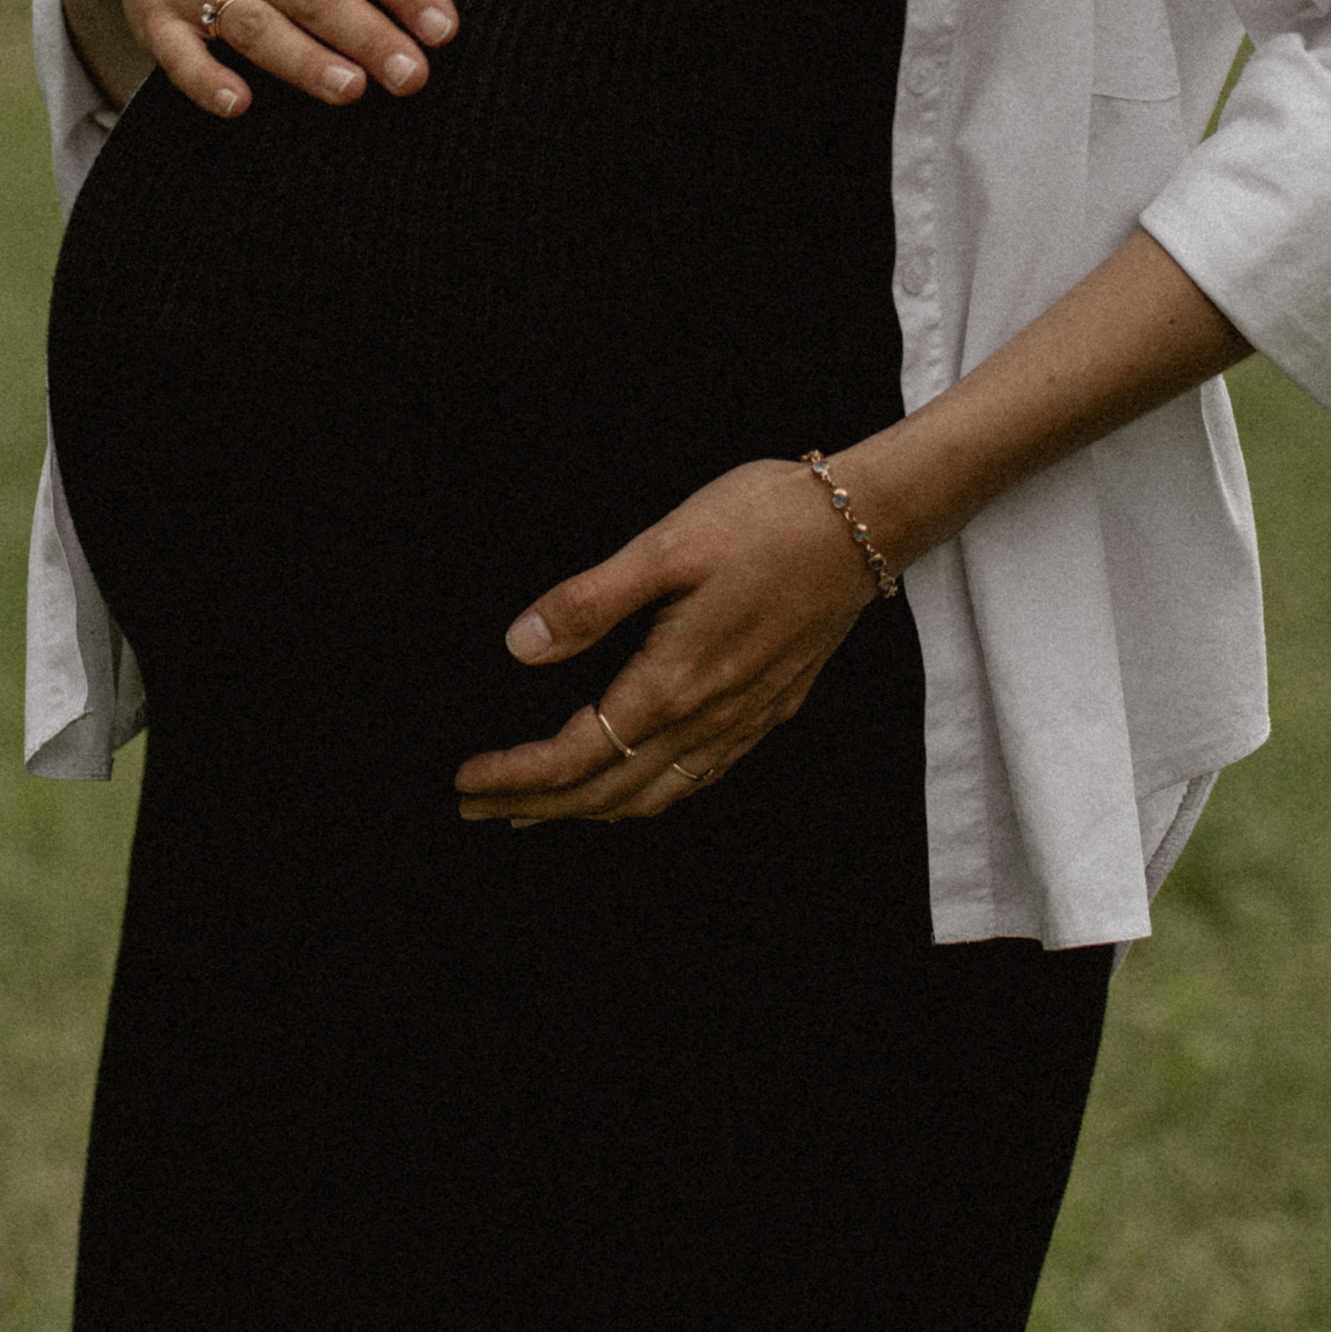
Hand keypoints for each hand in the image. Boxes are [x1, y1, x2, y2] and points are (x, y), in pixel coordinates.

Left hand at [454, 457, 877, 825]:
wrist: (865, 524)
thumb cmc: (764, 520)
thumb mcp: (666, 545)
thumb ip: (590, 601)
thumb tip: (519, 648)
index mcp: (674, 682)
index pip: (577, 756)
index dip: (516, 777)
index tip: (465, 781)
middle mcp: (709, 719)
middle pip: (608, 792)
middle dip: (536, 807)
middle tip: (475, 807)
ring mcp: (744, 721)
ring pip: (654, 796)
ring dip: (588, 811)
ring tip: (537, 810)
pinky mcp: (770, 708)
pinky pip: (696, 779)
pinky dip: (647, 797)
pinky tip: (632, 785)